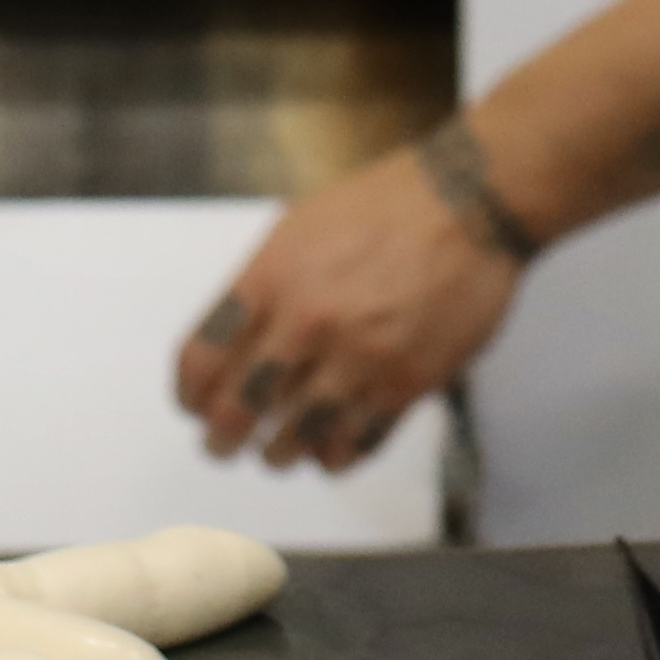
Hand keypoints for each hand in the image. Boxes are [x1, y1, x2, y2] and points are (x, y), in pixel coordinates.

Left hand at [169, 131, 526, 470]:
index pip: (203, 358)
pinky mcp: (406, 384)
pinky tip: (328, 451)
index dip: (189, 393)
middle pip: (238, 409)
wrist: (470, 203)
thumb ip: (262, 286)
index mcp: (271, 278)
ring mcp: (358, 358)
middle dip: (221, 438)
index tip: (194, 405)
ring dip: (277, 453)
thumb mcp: (299, 226)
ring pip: (293, 439)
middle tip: (221, 445)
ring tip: (277, 452)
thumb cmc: (383, 205)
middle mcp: (307, 323)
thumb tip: (235, 344)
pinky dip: (334, 457)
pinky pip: (354, 444)